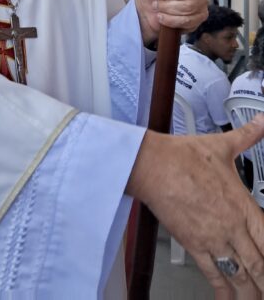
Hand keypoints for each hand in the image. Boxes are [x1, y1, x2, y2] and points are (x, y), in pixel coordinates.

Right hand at [128, 117, 263, 294]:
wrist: (152, 165)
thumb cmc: (182, 156)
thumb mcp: (221, 145)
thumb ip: (247, 136)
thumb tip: (261, 123)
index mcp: (243, 204)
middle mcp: (232, 226)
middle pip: (260, 264)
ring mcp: (214, 239)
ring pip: (241, 275)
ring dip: (251, 291)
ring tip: (256, 298)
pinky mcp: (194, 245)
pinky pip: (214, 275)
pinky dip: (223, 291)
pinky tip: (227, 298)